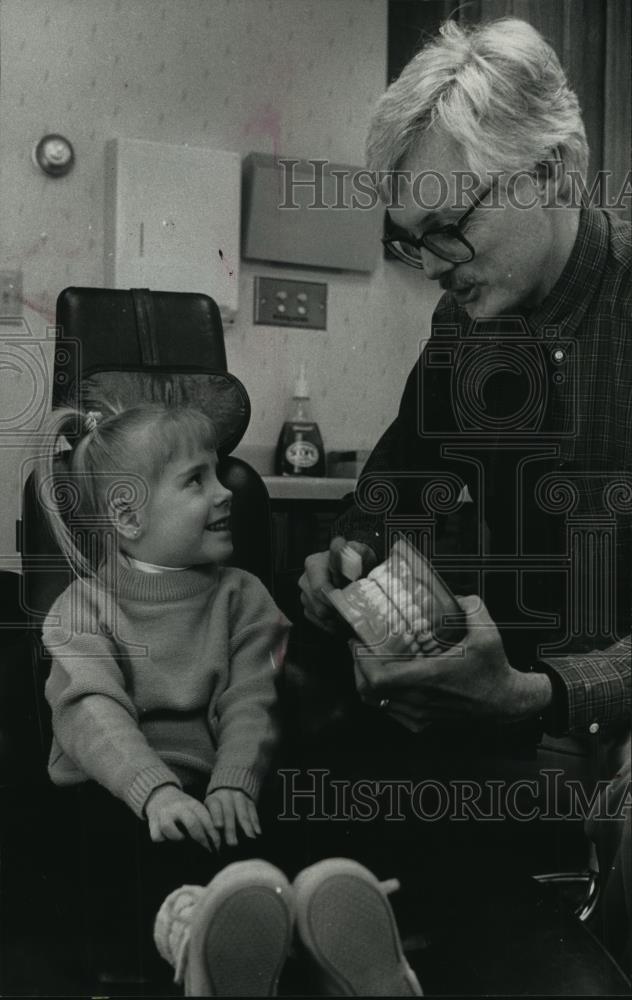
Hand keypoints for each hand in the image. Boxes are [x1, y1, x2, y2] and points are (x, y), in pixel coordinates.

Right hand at [145, 784, 220, 850]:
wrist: (160, 795)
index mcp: (192, 804)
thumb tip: (216, 844)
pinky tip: (167, 840)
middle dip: (201, 840)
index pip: (206, 819)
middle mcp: (178, 808)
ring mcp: (164, 814)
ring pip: (170, 829)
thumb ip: (204, 822)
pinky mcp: (152, 822)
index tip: (218, 847)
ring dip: (178, 838)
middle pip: (192, 824)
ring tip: (182, 841)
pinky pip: (157, 836)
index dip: (213, 835)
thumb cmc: (182, 808)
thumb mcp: (195, 809)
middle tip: (207, 851)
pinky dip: (163, 840)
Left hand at [205, 788, 260, 847]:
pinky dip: (255, 823)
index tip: (219, 827)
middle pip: (229, 812)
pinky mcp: (250, 802)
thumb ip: (210, 823)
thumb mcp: (209, 812)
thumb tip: (211, 843)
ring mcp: (240, 798)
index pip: (215, 807)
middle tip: (232, 844)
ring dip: (246, 827)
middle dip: (231, 828)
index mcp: (213, 799)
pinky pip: (253, 813)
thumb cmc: (215, 810)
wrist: (228, 791)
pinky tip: (258, 832)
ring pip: (243, 813)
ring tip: (249, 838)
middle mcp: (227, 796)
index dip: (217, 816)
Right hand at [299, 536, 376, 632]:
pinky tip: (343, 617)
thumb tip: (339, 546)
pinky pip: (317, 622)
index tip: (350, 604)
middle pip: (318, 606)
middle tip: (355, 612)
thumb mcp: (358, 552)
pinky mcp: (308, 606)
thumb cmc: (358, 560)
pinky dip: (331, 623)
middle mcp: (305, 579)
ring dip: (336, 618)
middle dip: (338, 612)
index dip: (335, 601)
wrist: (358, 566)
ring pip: (318, 615)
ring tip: (351, 613)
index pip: (319, 590)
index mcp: (313, 564)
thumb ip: (348, 552)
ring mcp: (304, 594)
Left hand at [352, 594, 552, 732]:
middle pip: (368, 690)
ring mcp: (420, 713)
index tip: (357, 641)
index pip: (379, 678)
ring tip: (368, 660)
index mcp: (430, 676)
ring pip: (376, 702)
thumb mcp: (488, 632)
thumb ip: (471, 606)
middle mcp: (420, 699)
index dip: (360, 661)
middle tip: (358, 646)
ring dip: (366, 681)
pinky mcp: (422, 721)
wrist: (505, 702)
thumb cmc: (494, 669)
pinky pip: (390, 711)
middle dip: (357, 667)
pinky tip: (386, 678)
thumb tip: (454, 595)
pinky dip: (381, 696)